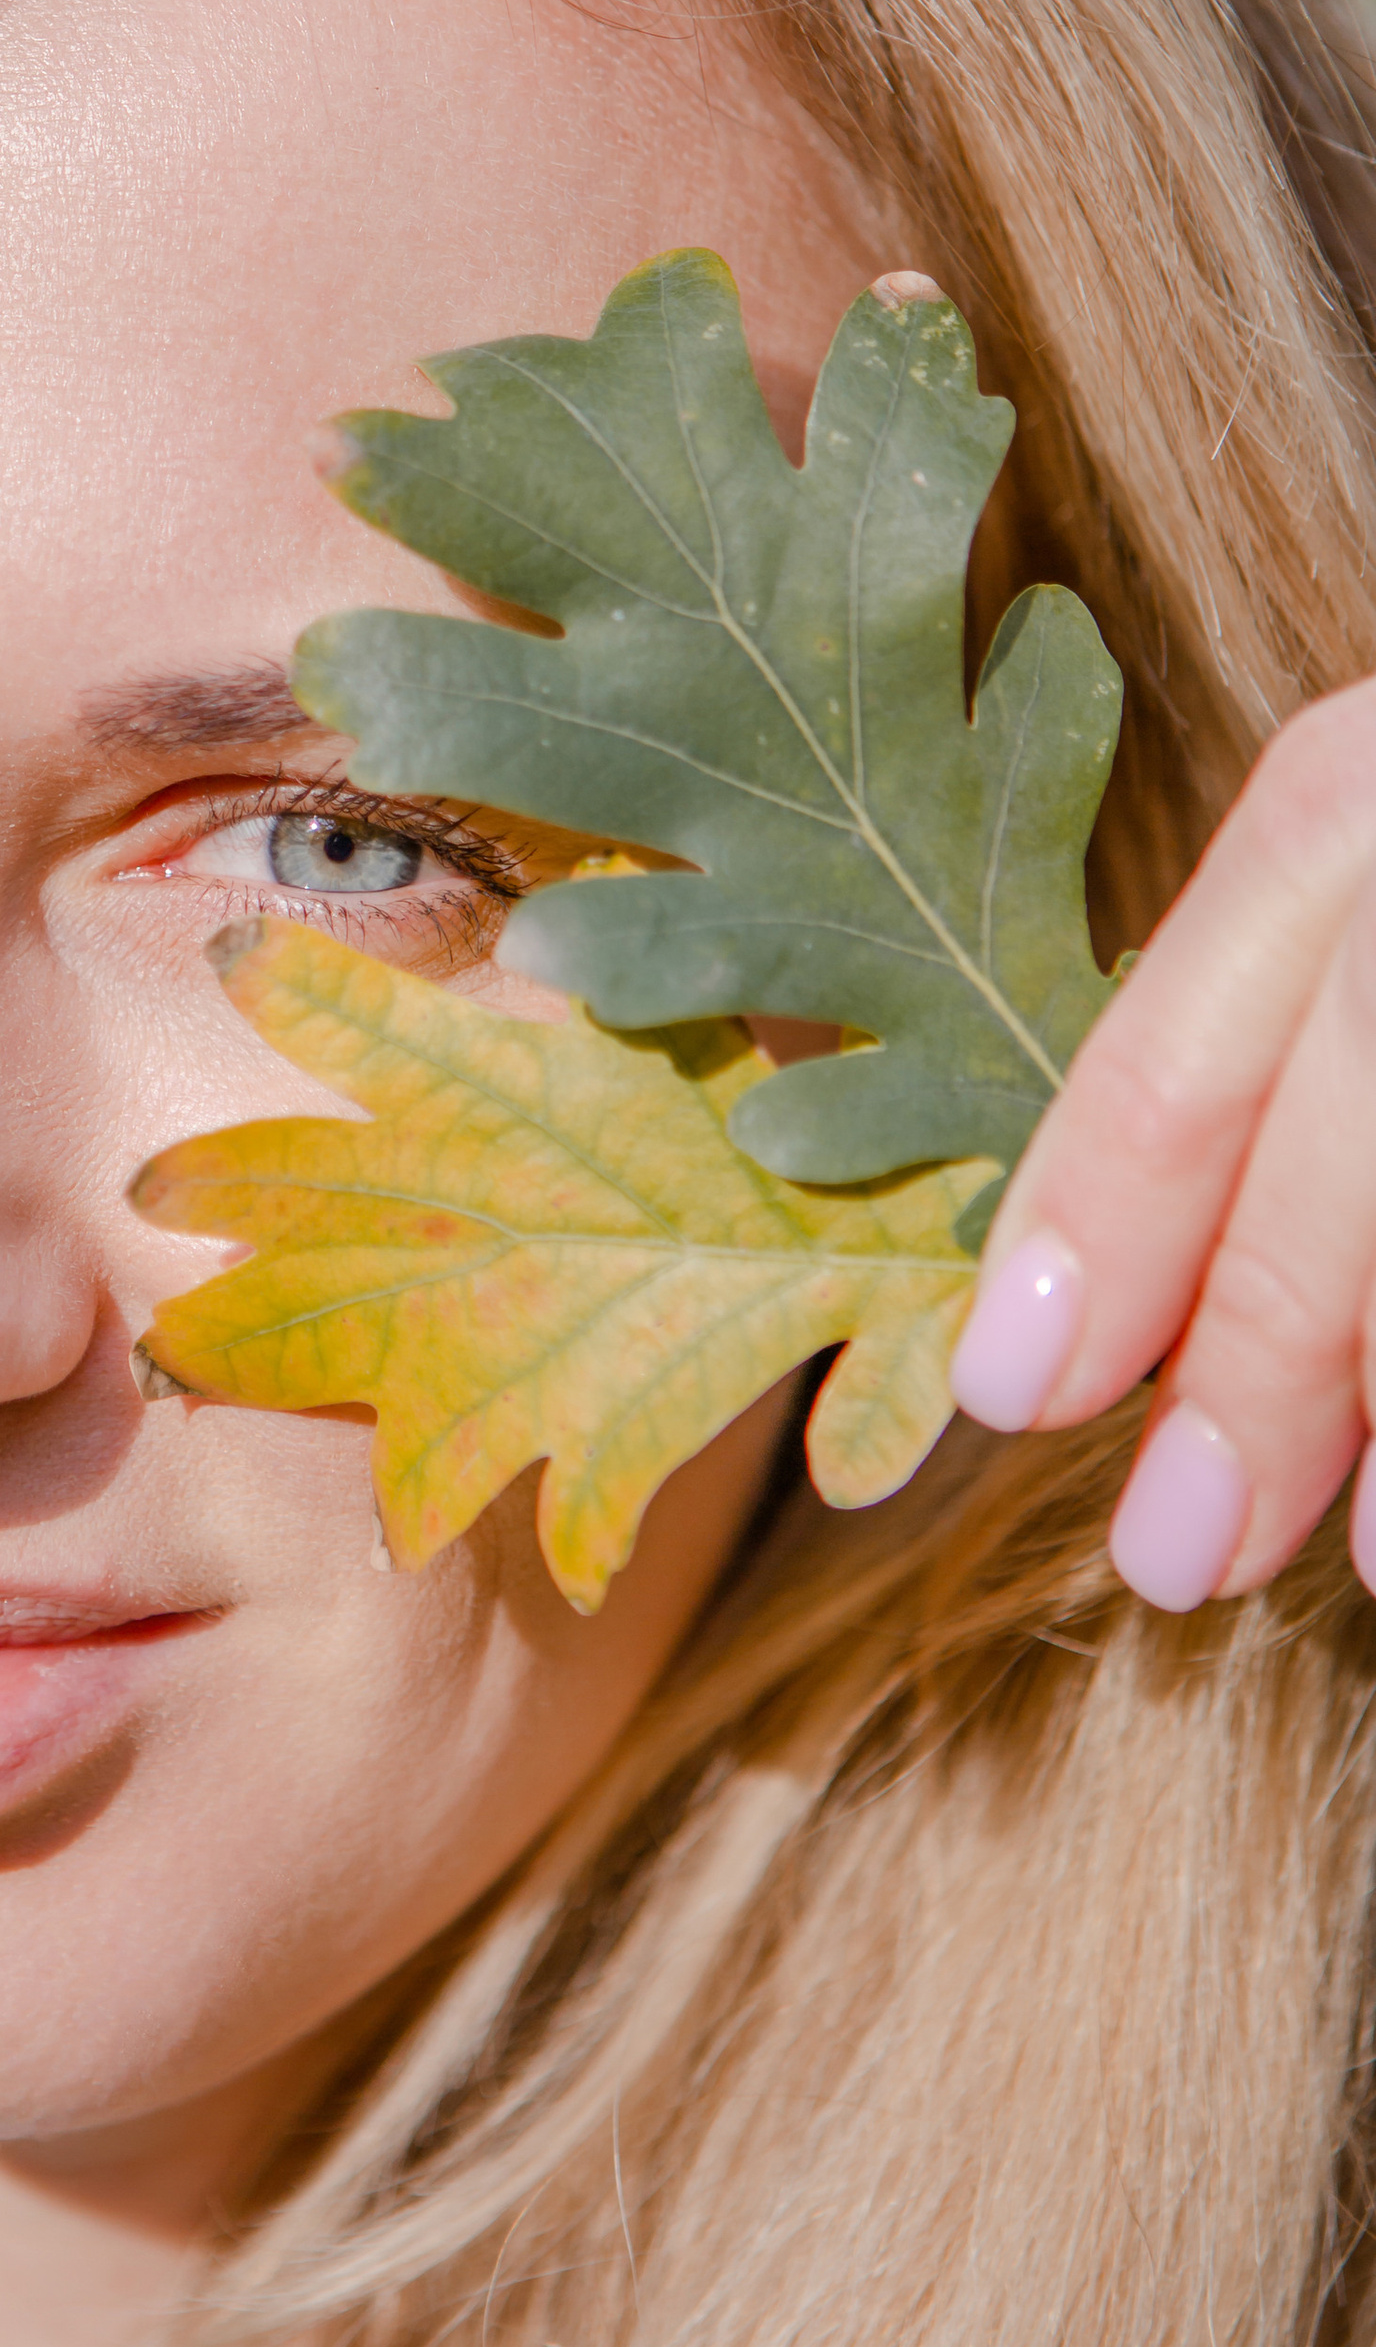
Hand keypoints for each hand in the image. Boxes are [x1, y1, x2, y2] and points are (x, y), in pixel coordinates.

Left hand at [946, 678, 1375, 1610]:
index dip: (1092, 1228)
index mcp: (1347, 793)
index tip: (1006, 1388)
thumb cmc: (1373, 912)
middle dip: (1259, 1350)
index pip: (1181, 1041)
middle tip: (1171, 1548)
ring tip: (1364, 1554)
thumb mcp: (1346, 889)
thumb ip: (1265, 1035)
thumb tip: (1140, 1306)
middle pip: (1345, 1106)